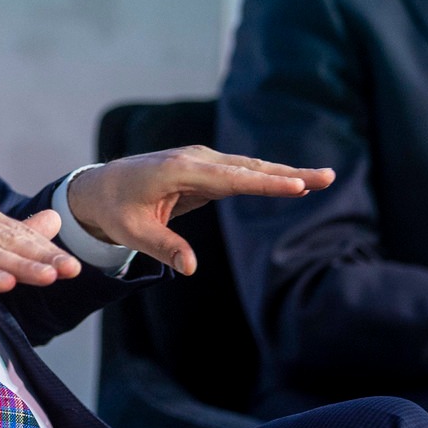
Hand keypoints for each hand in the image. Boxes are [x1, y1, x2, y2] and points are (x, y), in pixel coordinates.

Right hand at [0, 203, 79, 335]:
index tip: (73, 266)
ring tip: (49, 276)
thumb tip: (54, 221)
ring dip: (18, 265)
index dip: (44, 249)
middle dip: (40, 255)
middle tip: (72, 269)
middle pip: (5, 240)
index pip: (15, 233)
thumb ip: (9, 238)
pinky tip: (4, 284)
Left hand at [67, 146, 334, 273]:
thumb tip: (190, 269)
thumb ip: (163, 247)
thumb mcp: (132, 232)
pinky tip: (295, 182)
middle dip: (289, 173)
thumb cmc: (115, 210)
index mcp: (178, 170)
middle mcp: (194, 159)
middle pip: (249, 168)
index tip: (296, 186)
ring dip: (286, 173)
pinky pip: (242, 174)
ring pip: (250, 168)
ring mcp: (202, 161)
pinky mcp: (205, 169)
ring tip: (323, 179)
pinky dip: (269, 177)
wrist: (100, 187)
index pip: (231, 179)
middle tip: (328, 177)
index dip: (264, 184)